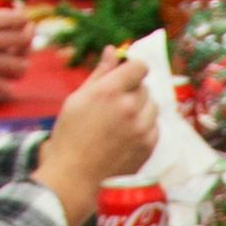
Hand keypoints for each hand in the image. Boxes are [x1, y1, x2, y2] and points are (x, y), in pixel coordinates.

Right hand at [34, 55, 158, 222]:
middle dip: (133, 90)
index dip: (134, 68)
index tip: (127, 75)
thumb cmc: (70, 135)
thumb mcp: (78, 98)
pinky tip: (127, 134)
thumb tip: (112, 50)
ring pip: (152, 106)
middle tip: (115, 104)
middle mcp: (130, 106)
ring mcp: (142, 127)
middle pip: (145, 87)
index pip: (140, 67)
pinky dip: (145, 126)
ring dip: (141, 108)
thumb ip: (99, 73)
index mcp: (109, 91)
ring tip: (122, 120)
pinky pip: (155, 126)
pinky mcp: (149, 145)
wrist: (75, 175)